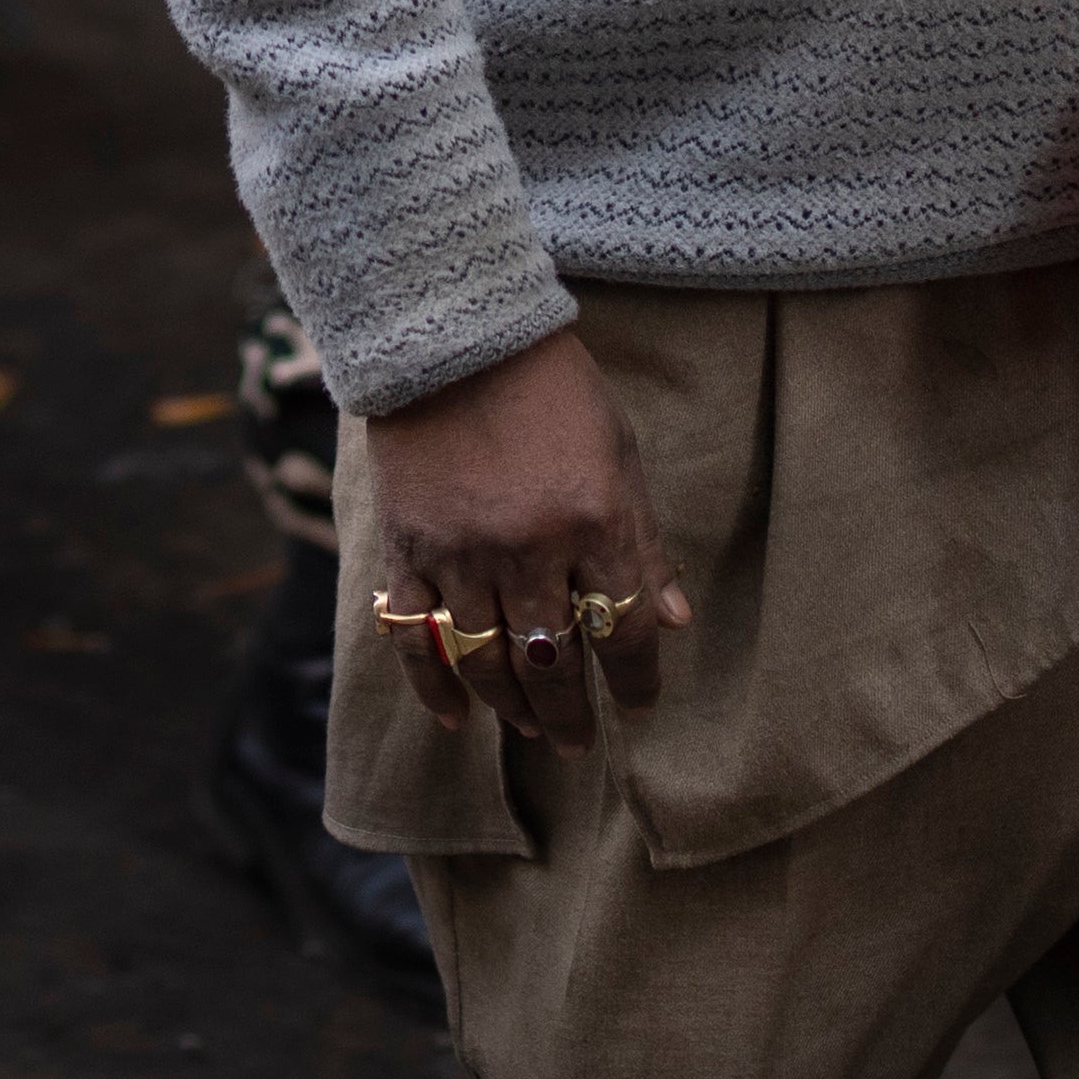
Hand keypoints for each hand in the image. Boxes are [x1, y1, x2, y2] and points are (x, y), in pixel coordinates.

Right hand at [355, 322, 683, 755]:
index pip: (625, 632)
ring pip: (488, 663)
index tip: (640, 704)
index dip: (638, 680)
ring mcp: (462, 553)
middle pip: (555, 664)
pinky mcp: (408, 550)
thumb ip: (643, 540)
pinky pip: (417, 641)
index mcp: (595, 521)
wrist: (452, 334)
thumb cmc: (553, 389)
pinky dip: (435, 687)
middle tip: (577, 744)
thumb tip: (671, 621)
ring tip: (529, 729)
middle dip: (571, 716)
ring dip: (512, 709)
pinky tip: (456, 719)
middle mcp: (530, 548)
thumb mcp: (619, 453)